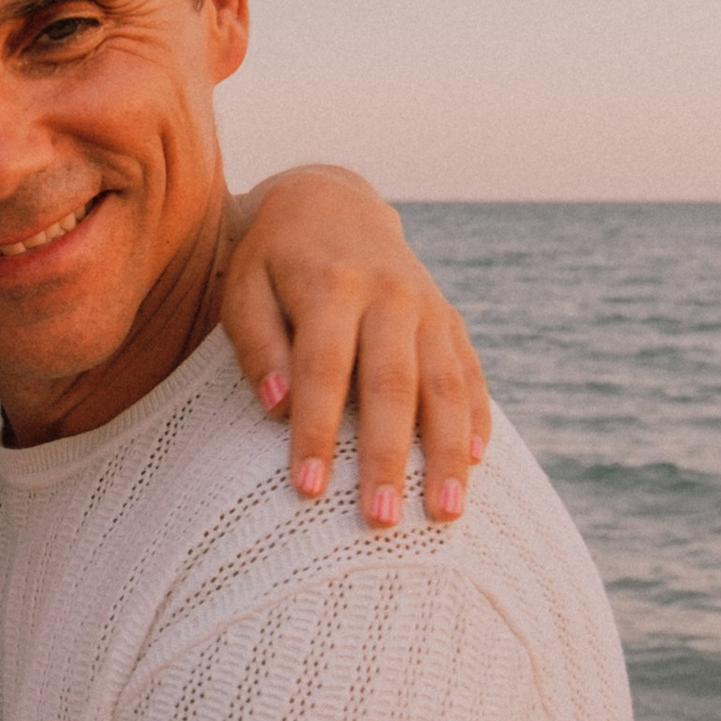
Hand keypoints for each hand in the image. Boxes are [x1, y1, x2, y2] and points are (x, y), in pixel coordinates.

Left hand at [218, 168, 489, 528]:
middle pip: (392, 384)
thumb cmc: (272, 260)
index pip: (324, 368)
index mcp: (331, 285)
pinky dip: (477, 419)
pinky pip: (470, 373)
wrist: (331, 200)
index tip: (309, 489)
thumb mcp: (244, 288)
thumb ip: (258, 344)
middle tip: (381, 519)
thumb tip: (277, 406)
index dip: (317, 430)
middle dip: (388, 456)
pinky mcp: (450, 320)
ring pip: (445, 385)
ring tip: (445, 512)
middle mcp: (389, 294)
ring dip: (446, 452)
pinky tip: (476, 465)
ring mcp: (428, 307)